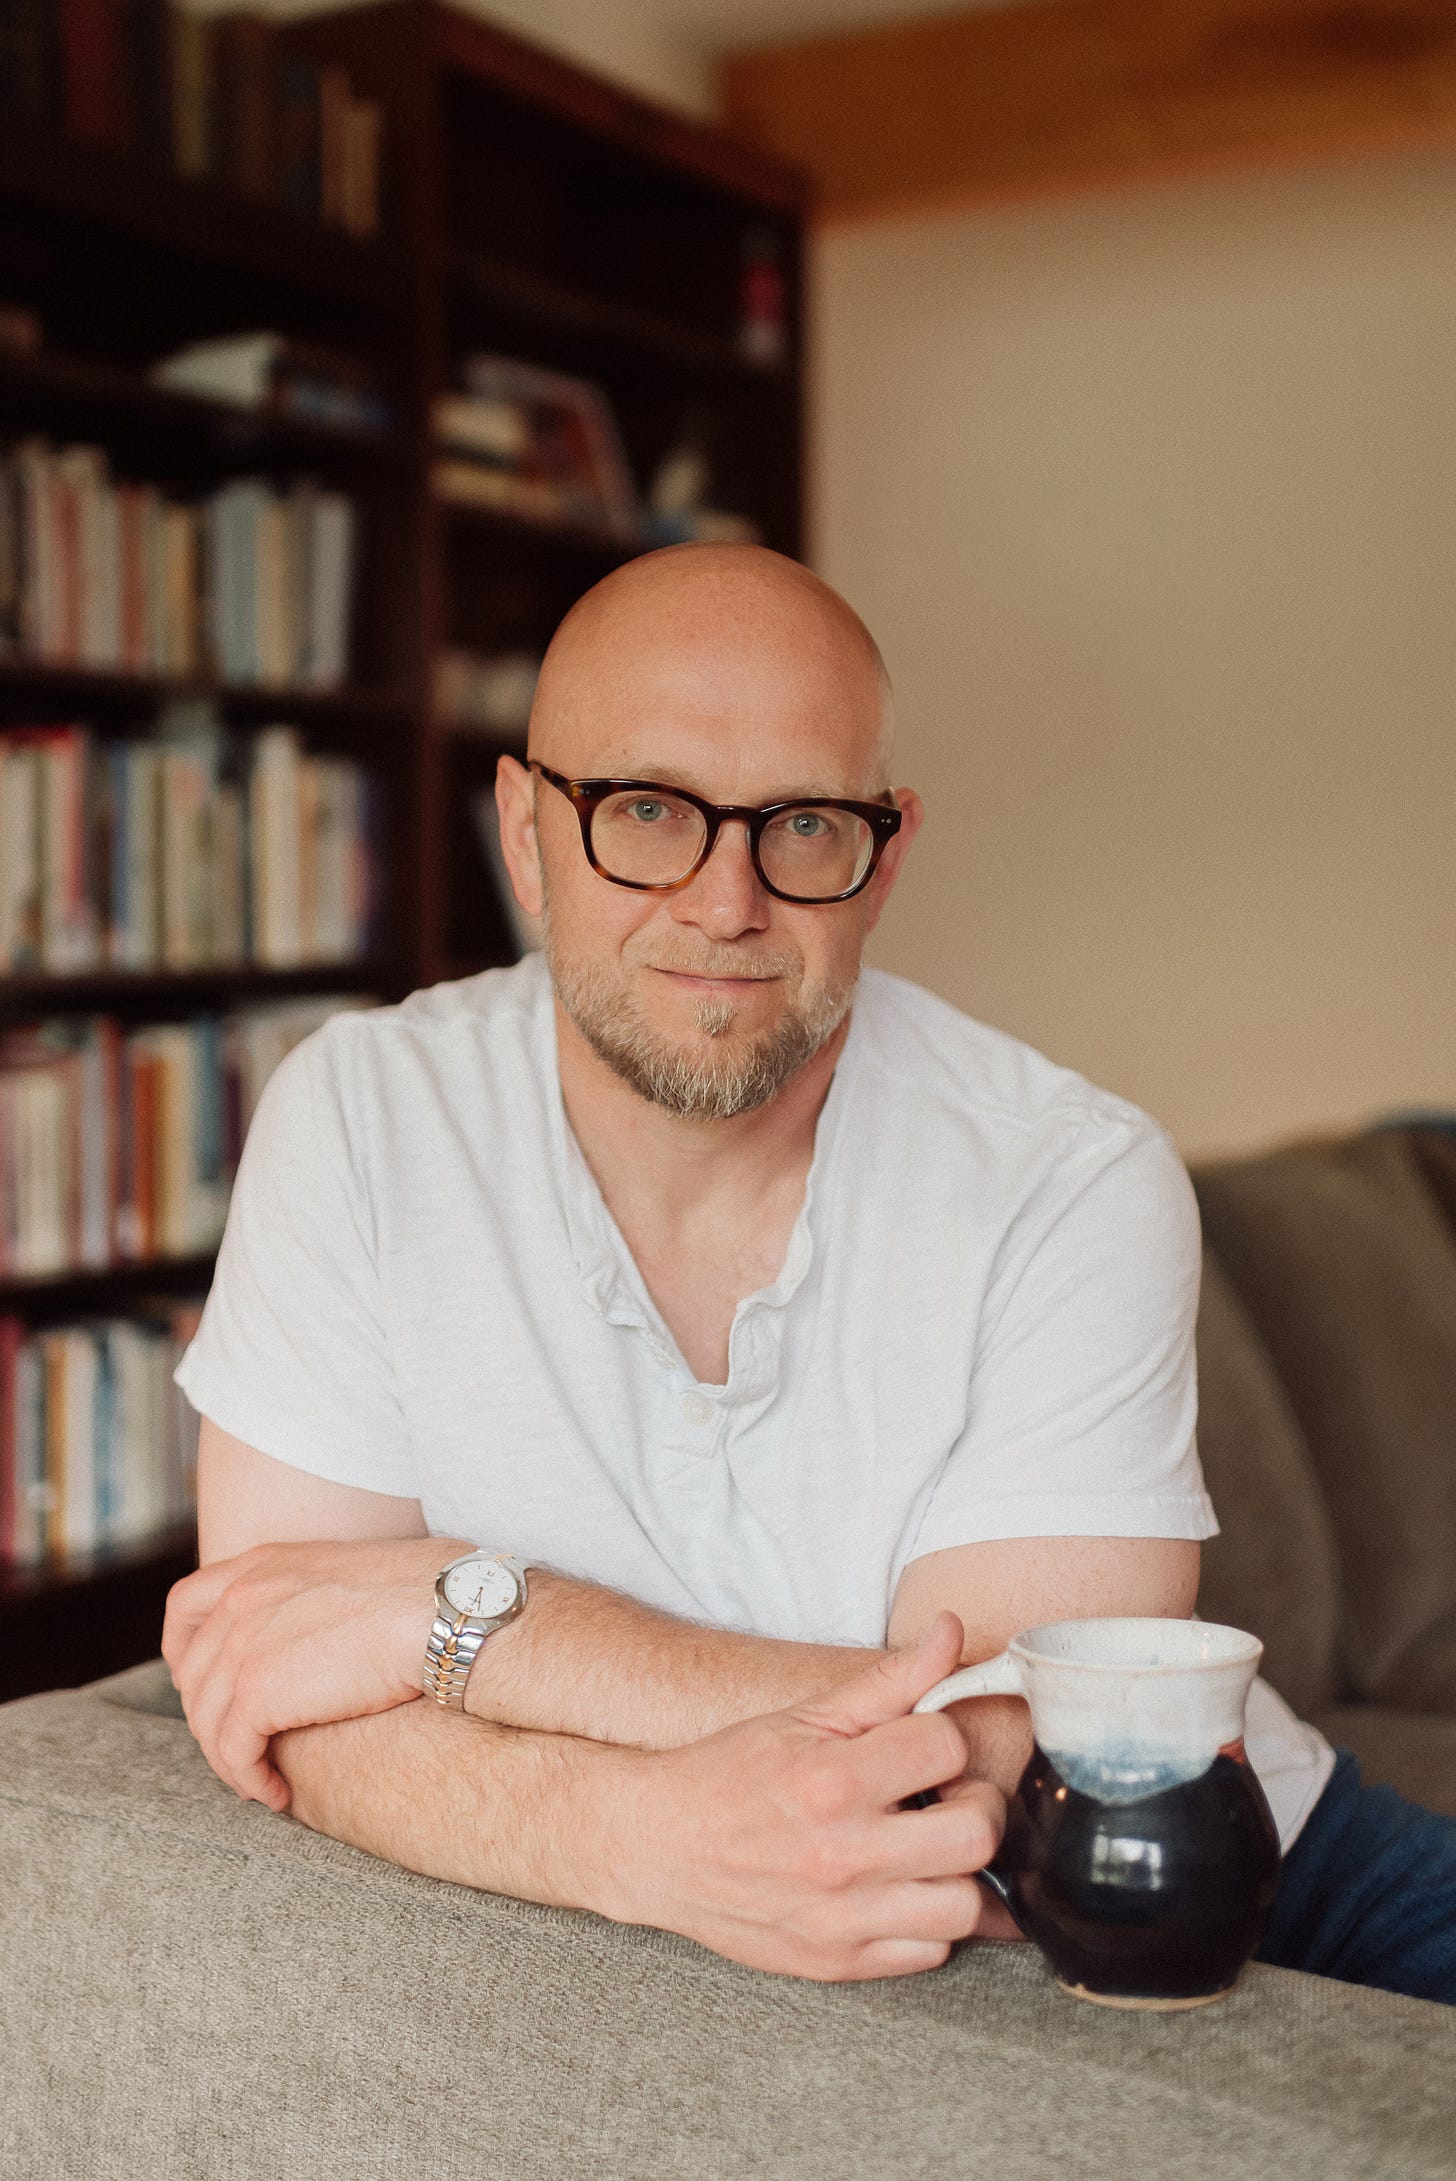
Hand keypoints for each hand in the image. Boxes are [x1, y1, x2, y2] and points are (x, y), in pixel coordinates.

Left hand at [162, 1536, 468, 1810]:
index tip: (202, 1681)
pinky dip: (249, 1779)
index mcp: (263, 1563)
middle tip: (245, 1749)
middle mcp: (242, 1597)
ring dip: (232, 1760)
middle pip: (193, 1673)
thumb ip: (315, 1596)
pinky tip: (277, 1794)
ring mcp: (244, 1643)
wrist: (445, 1612)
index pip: (186, 1603)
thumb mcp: (351, 1574)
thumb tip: (324, 1635)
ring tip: (264, 1783)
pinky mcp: (258, 1693)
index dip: (183, 1650)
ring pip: (208, 1720)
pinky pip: (233, 1751)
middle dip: (211, 1718)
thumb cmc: (430, 1594)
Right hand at [615, 1611, 1007, 1980]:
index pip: (949, 1746)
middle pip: (976, 1833)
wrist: (657, 1846)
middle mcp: (842, 1854)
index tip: (926, 1748)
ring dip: (958, 1871)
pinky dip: (929, 1921)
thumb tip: (952, 1631)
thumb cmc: (731, 1774)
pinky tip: (901, 1889)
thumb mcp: (807, 1715)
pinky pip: (930, 1952)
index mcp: (832, 1780)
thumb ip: (890, 1680)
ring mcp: (842, 1917)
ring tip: (929, 1848)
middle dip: (975, 1804)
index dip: (945, 1739)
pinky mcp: (838, 1963)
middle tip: (947, 1797)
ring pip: (965, 1906)